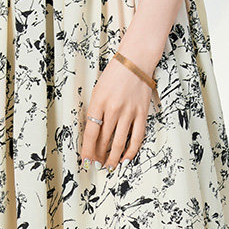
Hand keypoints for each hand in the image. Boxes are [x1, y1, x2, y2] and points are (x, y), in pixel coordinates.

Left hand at [81, 53, 154, 170]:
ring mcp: (129, 112)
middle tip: (96, 165)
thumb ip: (95, 111)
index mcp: (98, 102)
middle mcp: (114, 109)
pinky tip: (126, 158)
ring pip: (120, 142)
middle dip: (99, 156)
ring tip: (109, 166)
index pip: (90, 133)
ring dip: (113, 157)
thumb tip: (93, 135)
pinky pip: (137, 137)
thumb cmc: (114, 75)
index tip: (86, 160)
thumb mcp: (98, 91)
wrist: (135, 62)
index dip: (87, 150)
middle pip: (104, 140)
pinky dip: (131, 150)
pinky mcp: (142, 113)